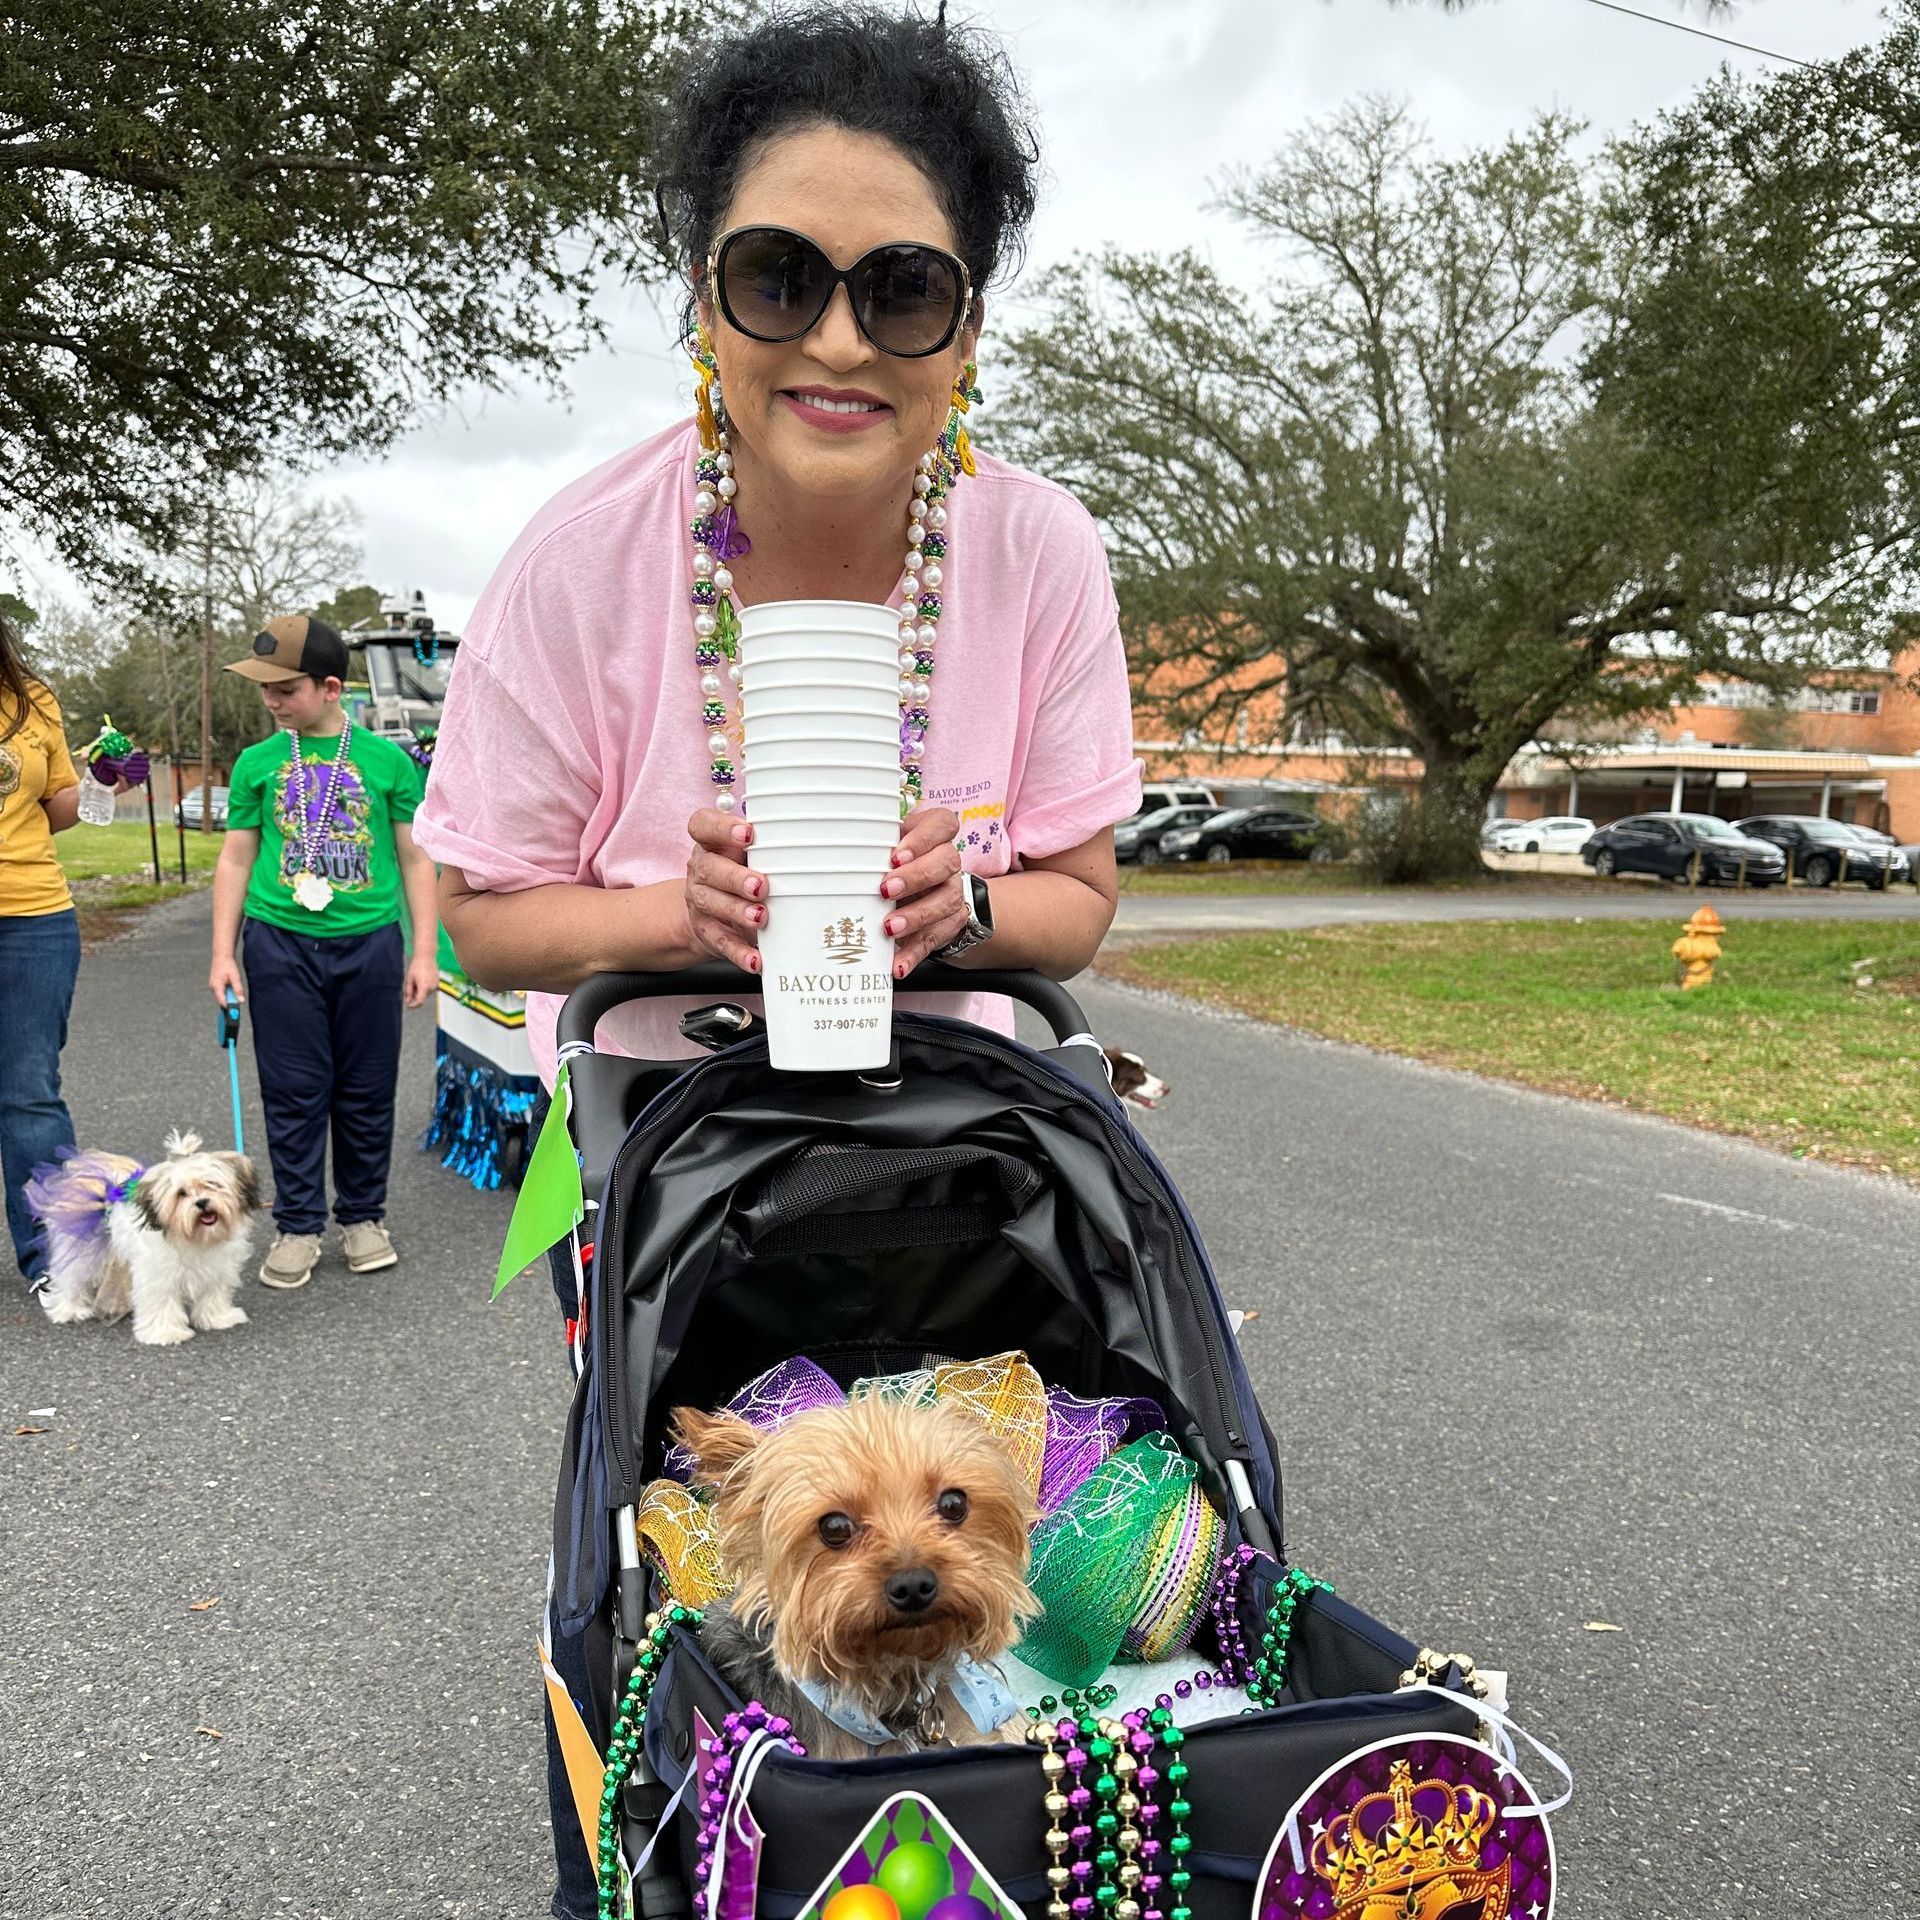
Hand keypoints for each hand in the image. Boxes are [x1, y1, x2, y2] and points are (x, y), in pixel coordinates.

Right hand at [210, 957, 244, 1005]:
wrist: (221, 956)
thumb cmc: (228, 965)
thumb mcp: (235, 977)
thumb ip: (238, 989)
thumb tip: (241, 1001)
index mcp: (217, 987)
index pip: (222, 1002)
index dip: (229, 1008)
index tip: (235, 1015)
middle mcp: (213, 988)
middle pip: (222, 1001)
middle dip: (230, 1004)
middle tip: (238, 1006)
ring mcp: (213, 987)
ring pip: (223, 997)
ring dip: (230, 997)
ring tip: (235, 992)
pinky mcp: (216, 986)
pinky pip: (222, 993)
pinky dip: (228, 993)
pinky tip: (232, 988)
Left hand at [403, 954, 438, 1009]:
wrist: (426, 956)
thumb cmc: (417, 966)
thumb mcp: (409, 979)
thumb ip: (409, 991)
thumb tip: (408, 1000)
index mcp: (424, 987)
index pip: (419, 1002)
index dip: (413, 1005)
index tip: (408, 1006)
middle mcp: (432, 987)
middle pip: (423, 998)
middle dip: (415, 997)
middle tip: (409, 990)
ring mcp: (435, 985)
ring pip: (426, 994)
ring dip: (420, 992)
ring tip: (415, 981)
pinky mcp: (437, 982)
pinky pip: (430, 989)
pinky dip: (424, 988)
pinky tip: (420, 980)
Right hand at [683, 806, 765, 972]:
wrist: (711, 915)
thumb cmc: (741, 875)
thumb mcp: (752, 856)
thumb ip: (770, 850)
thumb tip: (815, 849)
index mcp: (713, 843)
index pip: (703, 825)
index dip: (722, 827)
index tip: (748, 834)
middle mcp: (702, 869)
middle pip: (709, 868)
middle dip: (736, 877)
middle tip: (761, 886)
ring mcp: (701, 900)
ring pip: (711, 902)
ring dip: (736, 911)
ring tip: (760, 917)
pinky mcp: (706, 931)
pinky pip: (721, 941)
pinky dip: (739, 952)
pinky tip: (755, 958)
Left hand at [878, 805, 968, 978]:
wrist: (921, 893)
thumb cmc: (890, 865)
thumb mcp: (880, 849)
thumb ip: (866, 849)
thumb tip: (816, 858)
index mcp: (932, 834)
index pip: (942, 824)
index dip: (922, 839)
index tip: (896, 856)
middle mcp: (946, 861)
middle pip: (946, 861)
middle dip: (916, 877)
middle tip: (885, 890)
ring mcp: (951, 891)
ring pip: (946, 900)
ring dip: (916, 916)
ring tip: (888, 928)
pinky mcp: (949, 923)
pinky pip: (936, 938)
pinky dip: (915, 953)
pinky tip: (898, 963)